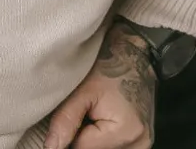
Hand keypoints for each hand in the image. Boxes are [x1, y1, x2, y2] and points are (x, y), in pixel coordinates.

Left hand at [43, 23, 155, 148]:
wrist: (135, 55)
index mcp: (125, 132)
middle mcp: (139, 144)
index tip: (74, 111)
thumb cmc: (110, 66)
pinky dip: (103, 138)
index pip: (82, 148)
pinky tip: (102, 120)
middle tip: (84, 110)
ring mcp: (143, 144)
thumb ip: (65, 120)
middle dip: (82, 136)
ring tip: (94, 113)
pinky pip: (115, 147)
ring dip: (93, 138)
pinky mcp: (142, 142)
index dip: (70, 132)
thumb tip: (52, 147)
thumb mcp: (83, 90)